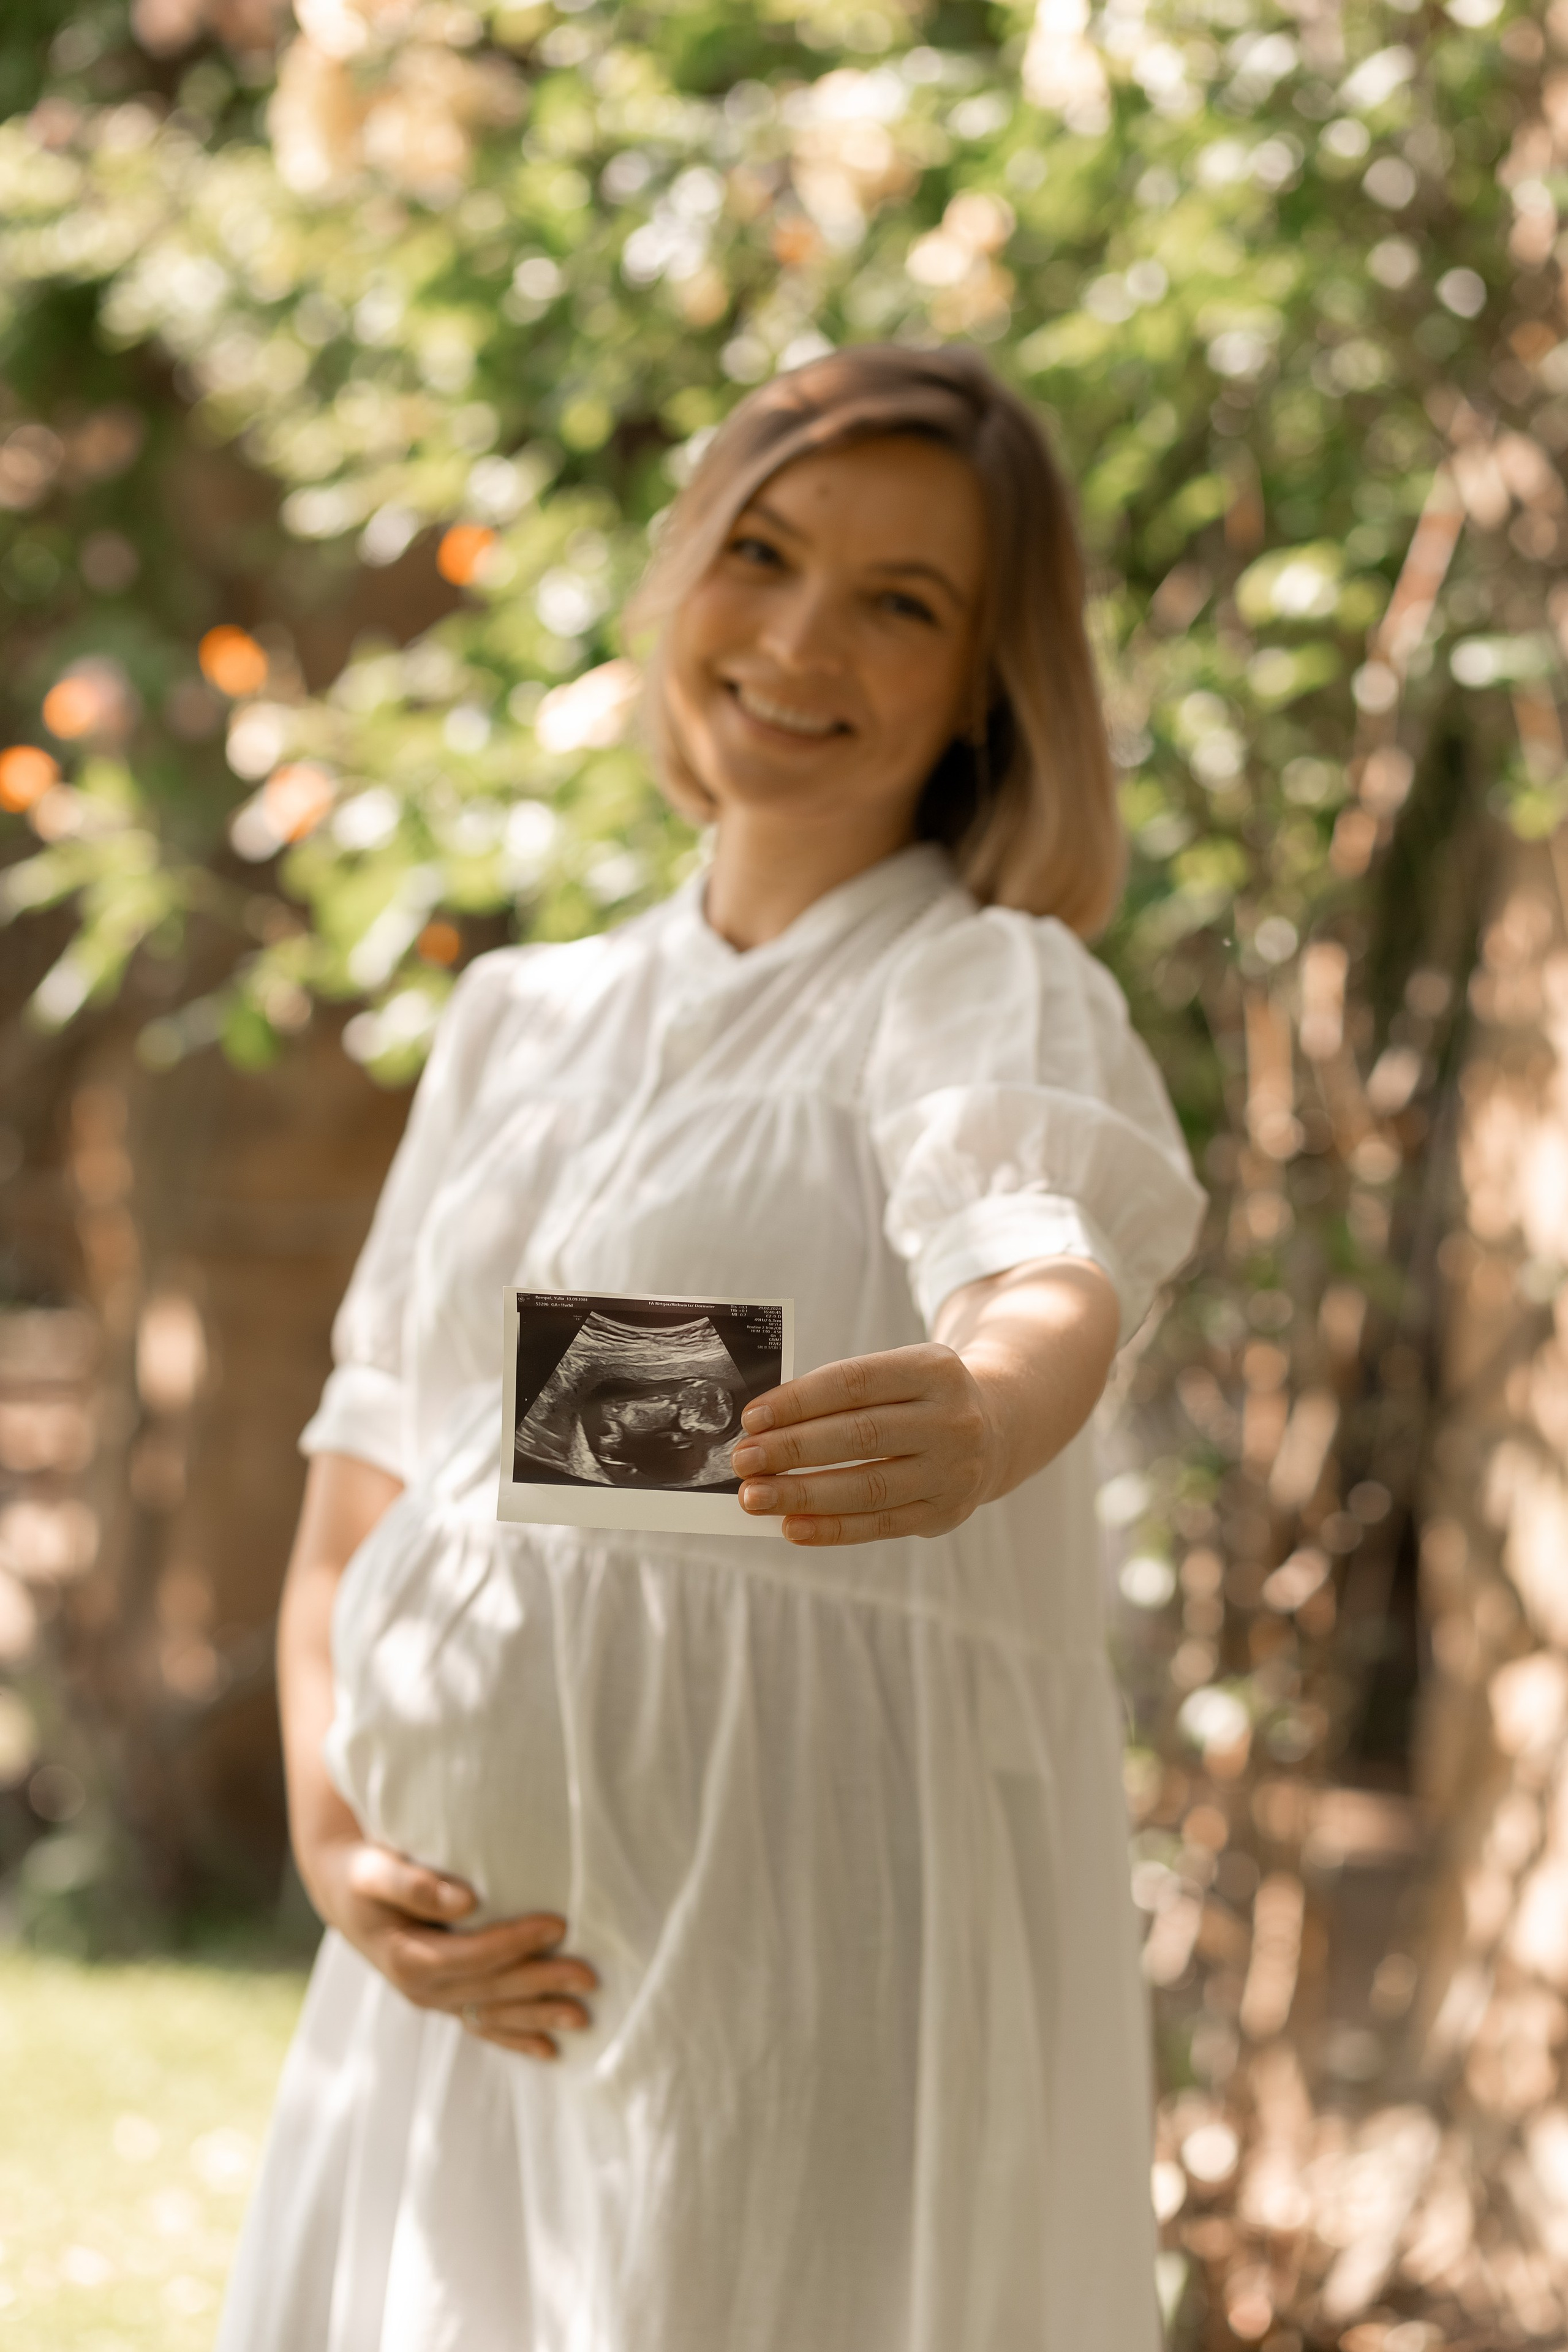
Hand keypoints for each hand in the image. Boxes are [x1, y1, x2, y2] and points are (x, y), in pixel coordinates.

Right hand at [309, 1832, 597, 2060]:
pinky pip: (484, 2025)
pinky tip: (550, 2049)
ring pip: (493, 2014)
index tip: (558, 1925)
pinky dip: (516, 2038)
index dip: (515, 1942)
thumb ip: (413, 1884)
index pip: (473, 1955)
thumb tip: (465, 1901)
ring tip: (582, 2018)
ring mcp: (435, 2000)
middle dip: (541, 1984)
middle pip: (491, 1990)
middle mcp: (422, 1989)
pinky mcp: (445, 2000)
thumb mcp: (375, 1871)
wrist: (347, 1894)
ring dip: (538, 2017)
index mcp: (407, 1958)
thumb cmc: (365, 1874)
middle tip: (589, 1977)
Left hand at [730, 1342, 998, 1545]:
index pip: (855, 1383)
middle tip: (743, 1460)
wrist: (997, 1430)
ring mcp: (954, 1470)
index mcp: (934, 1369)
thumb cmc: (918, 1398)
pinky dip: (831, 1529)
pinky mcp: (946, 1513)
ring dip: (803, 1494)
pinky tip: (791, 1527)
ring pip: (868, 1486)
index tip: (752, 1418)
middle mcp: (952, 1419)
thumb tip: (766, 1429)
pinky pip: (880, 1525)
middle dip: (793, 1449)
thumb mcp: (897, 1374)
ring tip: (755, 1497)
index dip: (799, 1401)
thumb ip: (842, 1395)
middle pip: (860, 1436)